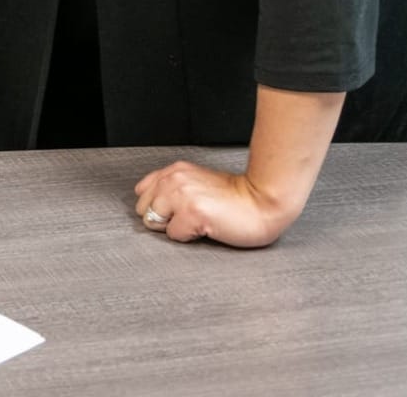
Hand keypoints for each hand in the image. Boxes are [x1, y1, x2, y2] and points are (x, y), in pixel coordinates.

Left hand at [133, 160, 296, 246]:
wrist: (265, 202)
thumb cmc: (236, 197)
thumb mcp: (198, 182)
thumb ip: (173, 187)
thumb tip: (152, 205)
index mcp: (175, 170)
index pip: (141, 191)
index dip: (158, 206)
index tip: (178, 209)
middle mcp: (174, 179)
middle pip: (143, 209)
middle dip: (163, 218)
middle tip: (190, 216)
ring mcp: (182, 195)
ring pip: (154, 222)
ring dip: (175, 227)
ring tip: (199, 221)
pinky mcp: (191, 213)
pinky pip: (173, 235)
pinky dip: (189, 237)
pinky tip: (207, 226)